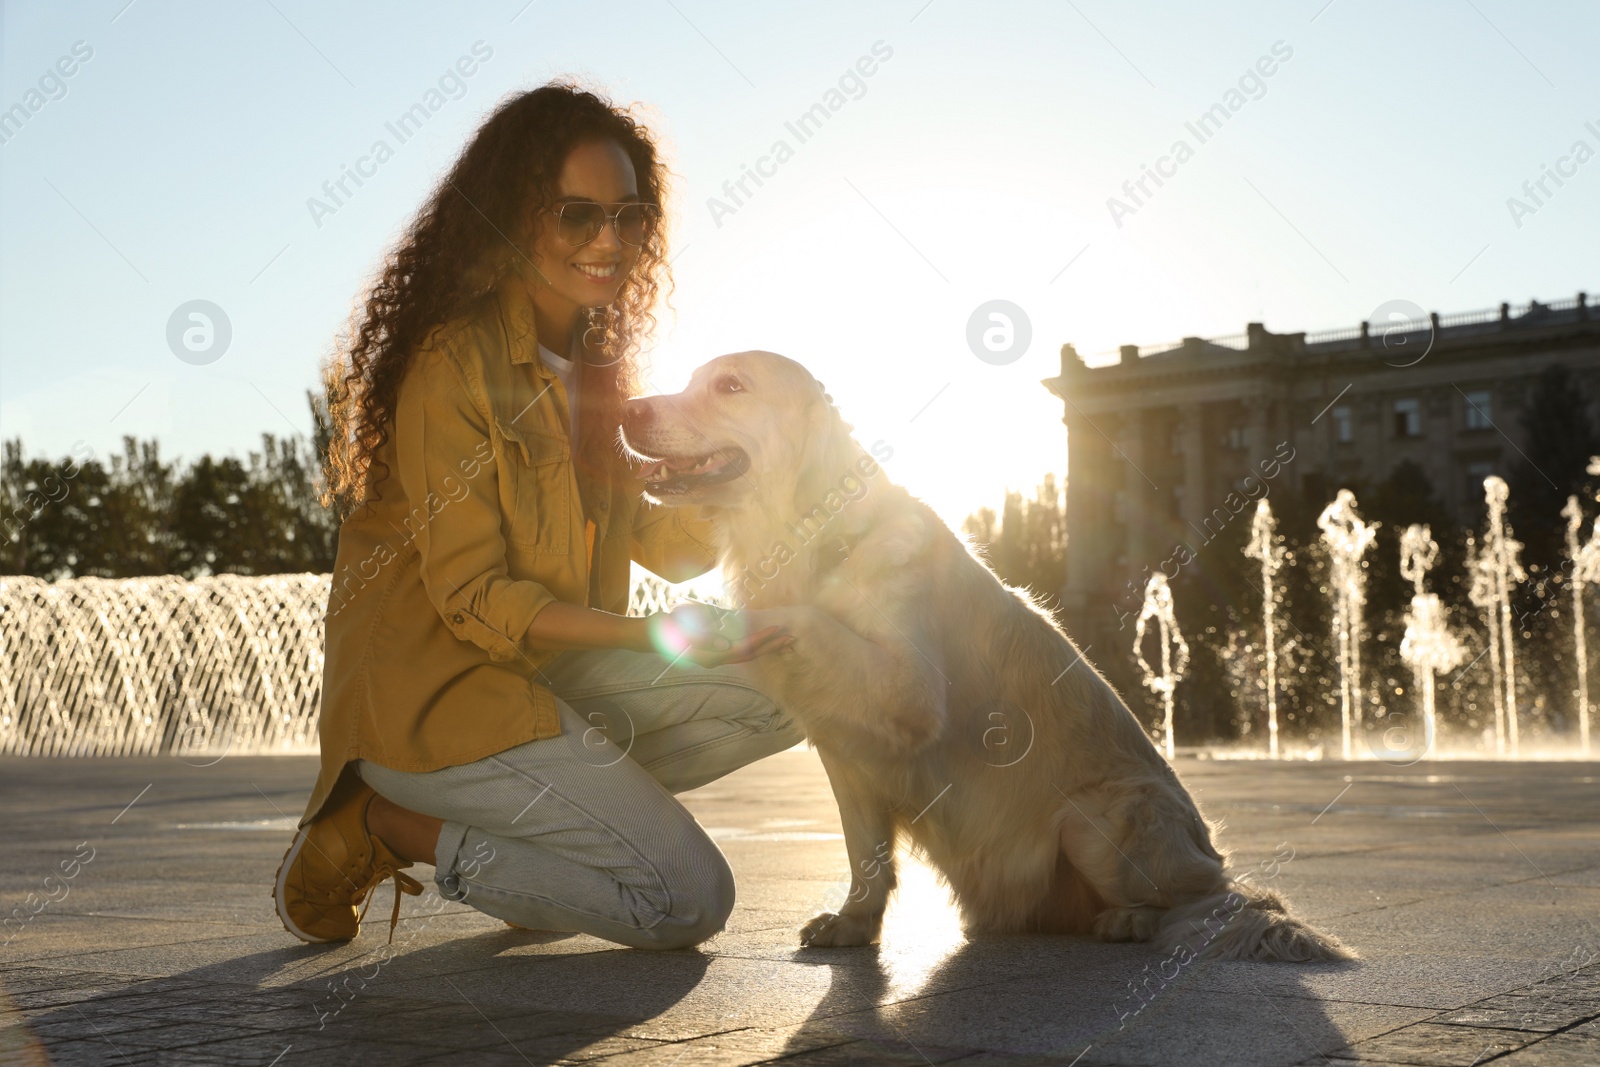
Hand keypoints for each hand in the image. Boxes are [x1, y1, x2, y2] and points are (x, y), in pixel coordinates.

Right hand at [646, 602, 792, 667]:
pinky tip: (761, 640)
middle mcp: (716, 659)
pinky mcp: (713, 651)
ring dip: (765, 647)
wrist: (650, 635)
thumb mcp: (682, 630)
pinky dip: (753, 646)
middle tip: (791, 637)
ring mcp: (714, 656)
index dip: (761, 639)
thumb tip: (723, 642)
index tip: (777, 629)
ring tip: (783, 640)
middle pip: (749, 655)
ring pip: (746, 655)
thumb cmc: (666, 629)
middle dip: (771, 647)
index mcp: (711, 655)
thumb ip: (702, 637)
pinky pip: (738, 651)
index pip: (743, 648)